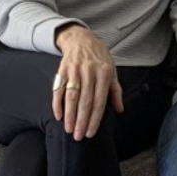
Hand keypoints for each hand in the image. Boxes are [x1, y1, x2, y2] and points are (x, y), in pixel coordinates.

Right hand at [52, 25, 123, 139]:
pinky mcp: (62, 69)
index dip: (95, 118)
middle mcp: (89, 71)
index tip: (91, 132)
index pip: (100, 100)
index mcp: (104, 73)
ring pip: (72, 96)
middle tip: (79, 136)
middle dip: (82, 121)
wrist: (80, 38)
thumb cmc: (99, 57)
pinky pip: (58, 89)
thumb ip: (115, 90)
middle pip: (85, 101)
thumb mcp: (112, 70)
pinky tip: (58, 116)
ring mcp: (75, 70)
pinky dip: (57, 103)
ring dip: (70, 115)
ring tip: (69, 129)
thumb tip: (119, 109)